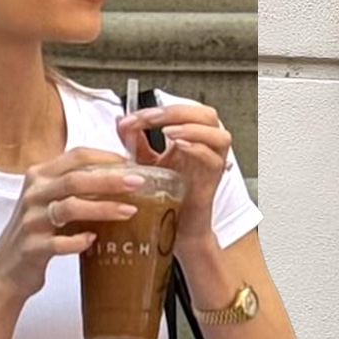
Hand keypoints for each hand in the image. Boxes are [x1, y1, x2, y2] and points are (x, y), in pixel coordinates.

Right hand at [0, 150, 144, 298]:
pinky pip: (58, 243)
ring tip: (129, 211)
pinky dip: (78, 241)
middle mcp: (34, 194)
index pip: (74, 156)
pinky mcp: (31, 248)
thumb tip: (122, 181)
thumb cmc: (38, 232)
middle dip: (109, 179)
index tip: (131, 163)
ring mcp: (31, 221)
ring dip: (102, 208)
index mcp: (40, 177)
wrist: (8, 268)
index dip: (104, 157)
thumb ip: (78, 189)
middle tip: (138, 183)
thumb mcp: (54, 202)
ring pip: (69, 208)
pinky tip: (93, 240)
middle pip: (75, 179)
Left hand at [117, 97, 235, 252]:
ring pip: (218, 134)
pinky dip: (197, 148)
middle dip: (176, 111)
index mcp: (191, 138)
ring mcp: (212, 164)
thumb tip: (120, 119)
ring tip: (167, 131)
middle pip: (205, 114)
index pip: (181, 111)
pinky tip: (178, 146)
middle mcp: (206, 148)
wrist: (174, 228)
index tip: (129, 120)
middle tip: (150, 118)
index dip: (155, 109)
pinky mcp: (213, 181)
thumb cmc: (165, 197)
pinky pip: (214, 158)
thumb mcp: (145, 162)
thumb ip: (134, 140)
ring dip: (191, 127)